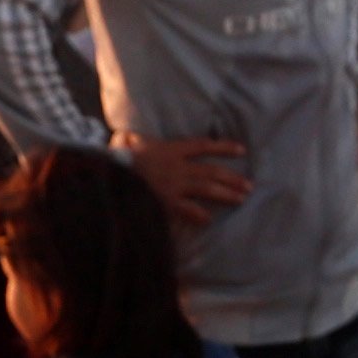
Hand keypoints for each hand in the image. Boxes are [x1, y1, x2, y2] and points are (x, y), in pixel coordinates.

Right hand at [117, 130, 250, 227]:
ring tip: (241, 199)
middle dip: (232, 178)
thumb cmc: (116, 160)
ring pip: (207, 189)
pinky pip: (190, 210)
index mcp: (170, 149)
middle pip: (211, 170)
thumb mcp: (125, 145)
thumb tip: (125, 136)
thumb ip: (130, 140)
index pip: (203, 146)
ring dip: (226, 194)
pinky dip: (200, 215)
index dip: (223, 147)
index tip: (241, 150)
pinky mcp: (167, 202)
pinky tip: (209, 220)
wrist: (108, 176)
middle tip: (249, 185)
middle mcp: (177, 166)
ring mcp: (174, 185)